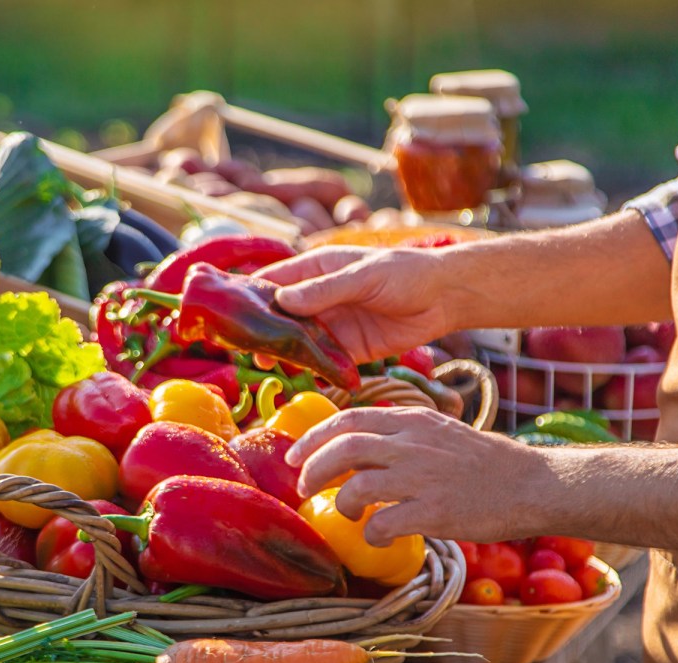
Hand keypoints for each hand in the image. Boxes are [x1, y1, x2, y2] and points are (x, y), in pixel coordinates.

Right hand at [255, 244, 454, 362]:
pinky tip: (301, 378)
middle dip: (264, 331)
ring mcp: (332, 324)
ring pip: (298, 342)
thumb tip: (283, 300)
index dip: (251, 295)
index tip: (232, 311)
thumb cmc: (406, 272)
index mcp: (316, 269)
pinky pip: (324, 361)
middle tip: (246, 347)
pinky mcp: (348, 349)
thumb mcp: (363, 276)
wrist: (445, 298)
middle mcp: (318, 298)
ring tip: (268, 365)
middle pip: (281, 316)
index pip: (274, 281)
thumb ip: (325, 289)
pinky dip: (313, 370)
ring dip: (285, 353)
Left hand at [286, 406, 540, 544]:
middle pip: (343, 449)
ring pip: (358, 487)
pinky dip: (371, 534)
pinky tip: (378, 539)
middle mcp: (413, 443)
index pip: (349, 418)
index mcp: (413, 420)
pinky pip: (384, 524)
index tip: (294, 457)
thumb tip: (354, 448)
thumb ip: (399, 435)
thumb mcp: (438, 433)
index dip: (314, 438)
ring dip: (342, 505)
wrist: (532, 484)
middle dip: (313, 471)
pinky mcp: (435, 512)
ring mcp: (424, 477)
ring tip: (349, 514)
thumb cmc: (484, 462)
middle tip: (304, 489)